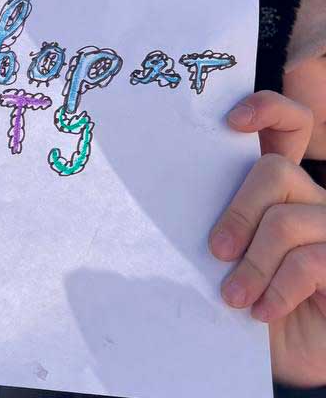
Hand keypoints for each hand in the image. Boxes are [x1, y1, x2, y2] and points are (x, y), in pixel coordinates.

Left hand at [210, 90, 325, 387]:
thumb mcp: (222, 257)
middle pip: (276, 170)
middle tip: (214, 251)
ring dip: (254, 263)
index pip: (288, 124)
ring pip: (287, 220)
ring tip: (232, 296)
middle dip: (238, 211)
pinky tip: (262, 311)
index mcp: (276, 186)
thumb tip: (152, 203)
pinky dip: (278, 288)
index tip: (232, 121)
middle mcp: (309, 198)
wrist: (284, 354)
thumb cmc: (244, 299)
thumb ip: (207, 222)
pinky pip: (310, 261)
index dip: (268, 108)